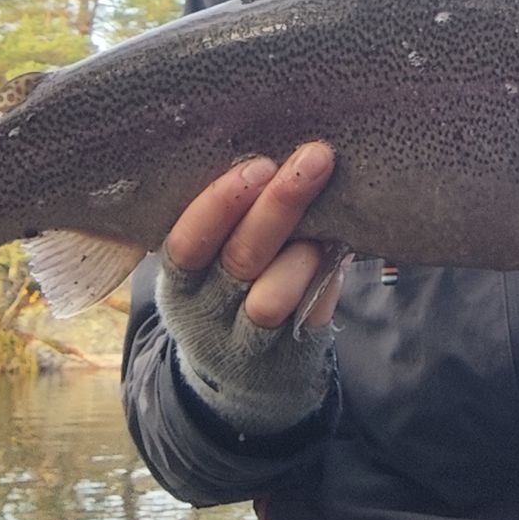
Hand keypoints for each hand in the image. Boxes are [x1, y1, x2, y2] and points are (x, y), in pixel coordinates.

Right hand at [155, 143, 345, 436]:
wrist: (243, 379)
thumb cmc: (229, 289)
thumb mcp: (209, 262)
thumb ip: (229, 218)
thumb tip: (274, 140)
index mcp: (179, 279)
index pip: (186, 242)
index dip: (219, 203)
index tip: (257, 164)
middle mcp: (204, 314)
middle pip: (239, 259)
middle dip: (278, 205)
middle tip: (313, 158)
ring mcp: (244, 344)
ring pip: (271, 298)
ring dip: (302, 254)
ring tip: (328, 222)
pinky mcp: (285, 362)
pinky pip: (308, 317)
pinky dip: (324, 279)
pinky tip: (338, 247)